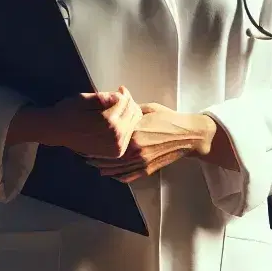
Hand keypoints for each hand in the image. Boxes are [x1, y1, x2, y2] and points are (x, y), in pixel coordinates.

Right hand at [10, 88, 141, 158]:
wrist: (57, 131)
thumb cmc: (69, 111)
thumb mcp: (84, 99)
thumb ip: (104, 98)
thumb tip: (120, 95)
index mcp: (109, 121)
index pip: (127, 103)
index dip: (124, 93)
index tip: (119, 88)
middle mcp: (116, 136)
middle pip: (134, 114)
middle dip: (128, 103)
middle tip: (120, 97)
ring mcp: (117, 147)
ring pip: (133, 125)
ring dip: (128, 115)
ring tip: (117, 108)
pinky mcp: (115, 152)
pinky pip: (128, 136)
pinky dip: (125, 127)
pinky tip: (116, 121)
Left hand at [88, 102, 218, 182]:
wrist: (187, 135)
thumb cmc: (168, 118)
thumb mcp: (147, 109)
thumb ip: (130, 107)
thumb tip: (118, 94)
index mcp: (133, 133)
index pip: (109, 139)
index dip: (96, 141)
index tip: (86, 139)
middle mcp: (135, 150)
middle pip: (109, 158)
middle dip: (95, 157)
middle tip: (83, 155)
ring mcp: (142, 162)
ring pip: (116, 170)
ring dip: (103, 168)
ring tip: (93, 165)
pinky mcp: (148, 170)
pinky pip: (128, 176)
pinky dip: (118, 176)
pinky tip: (110, 173)